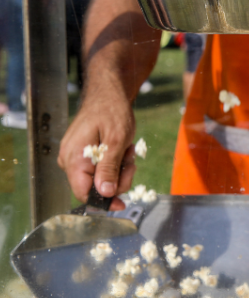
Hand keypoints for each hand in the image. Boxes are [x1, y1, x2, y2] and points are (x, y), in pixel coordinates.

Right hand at [58, 88, 136, 210]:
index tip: (122, 203)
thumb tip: (105, 193)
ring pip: (101, 180)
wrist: (108, 94)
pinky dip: (115, 164)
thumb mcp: (116, 141)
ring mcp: (75, 158)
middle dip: (118, 178)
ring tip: (126, 150)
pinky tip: (121, 150)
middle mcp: (69, 161)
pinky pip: (100, 170)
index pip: (84, 193)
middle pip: (95, 188)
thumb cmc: (112, 112)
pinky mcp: (83, 156)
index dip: (104, 201)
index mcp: (74, 159)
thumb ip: (109, 168)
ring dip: (119, 169)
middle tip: (129, 160)